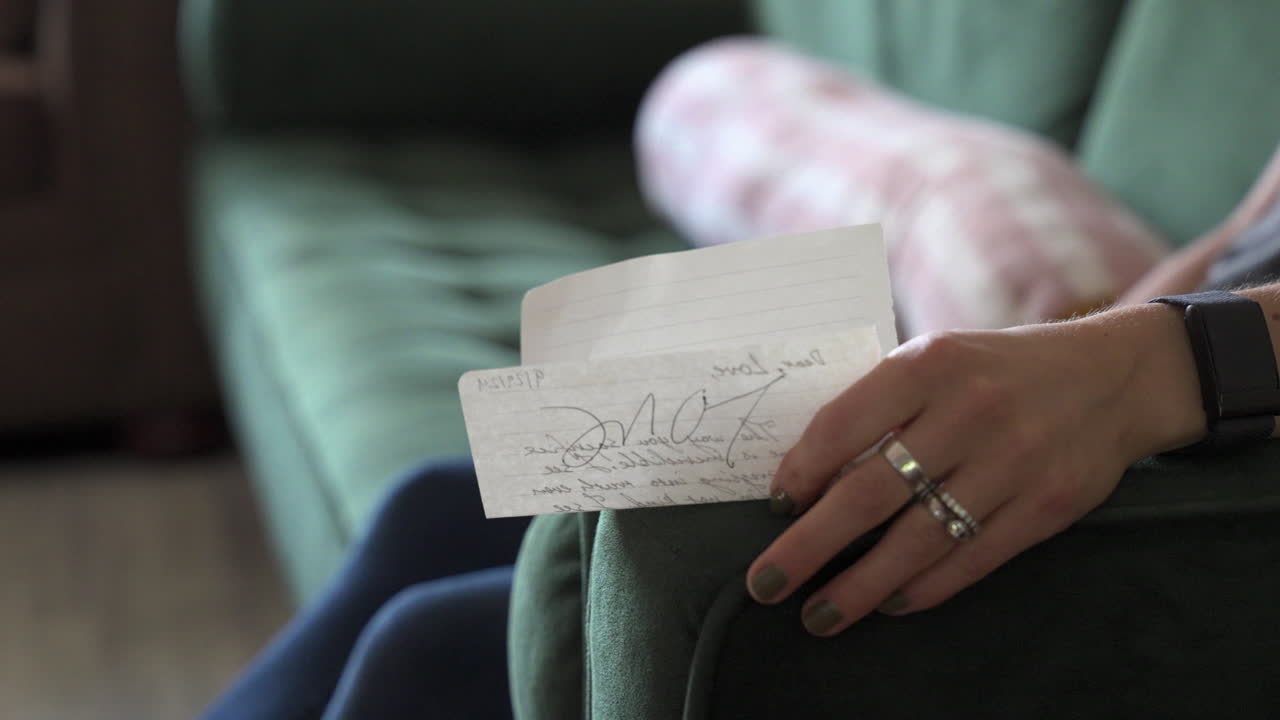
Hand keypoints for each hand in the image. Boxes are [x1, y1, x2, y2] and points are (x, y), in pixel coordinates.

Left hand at [746, 304, 1205, 634]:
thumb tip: (809, 473)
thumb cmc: (997, 370)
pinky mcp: (1045, 506)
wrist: (1111, 376)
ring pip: (917, 540)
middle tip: (766, 582)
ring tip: (819, 613)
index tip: (776, 505)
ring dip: (860, 586)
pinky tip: (890, 603)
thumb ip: (881, 404)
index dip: (801, 472)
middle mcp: (967, 412)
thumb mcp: (937, 359)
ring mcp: (1011, 462)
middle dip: (808, 546)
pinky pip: (971, 560)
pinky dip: (924, 588)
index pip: (842, 426)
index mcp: (927, 366)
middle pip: (868, 494)